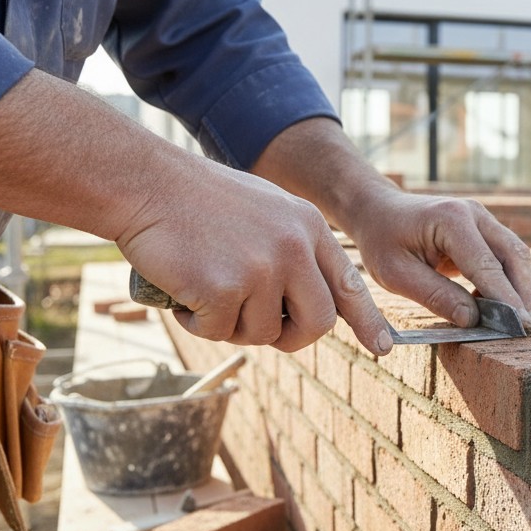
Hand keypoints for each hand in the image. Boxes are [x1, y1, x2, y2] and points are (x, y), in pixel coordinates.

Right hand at [116, 161, 393, 353]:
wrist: (147, 184)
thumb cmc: (199, 200)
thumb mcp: (266, 211)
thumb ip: (295, 249)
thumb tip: (311, 302)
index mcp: (309, 227)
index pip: (348, 283)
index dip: (366, 320)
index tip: (382, 347)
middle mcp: (294, 247)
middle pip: (316, 323)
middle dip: (289, 337)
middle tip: (260, 329)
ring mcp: (262, 267)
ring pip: (260, 333)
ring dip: (230, 324)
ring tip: (205, 288)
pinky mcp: (225, 287)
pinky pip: (219, 331)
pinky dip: (197, 322)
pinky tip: (183, 290)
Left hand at [346, 188, 530, 331]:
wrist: (377, 211)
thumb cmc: (382, 241)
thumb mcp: (397, 275)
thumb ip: (436, 296)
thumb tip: (472, 320)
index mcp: (451, 219)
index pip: (487, 264)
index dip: (506, 298)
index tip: (519, 327)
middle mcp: (474, 213)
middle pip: (513, 254)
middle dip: (523, 293)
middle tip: (525, 329)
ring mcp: (481, 218)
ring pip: (516, 254)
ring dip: (519, 288)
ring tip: (516, 322)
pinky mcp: (483, 228)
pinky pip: (505, 255)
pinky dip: (507, 281)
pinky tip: (497, 307)